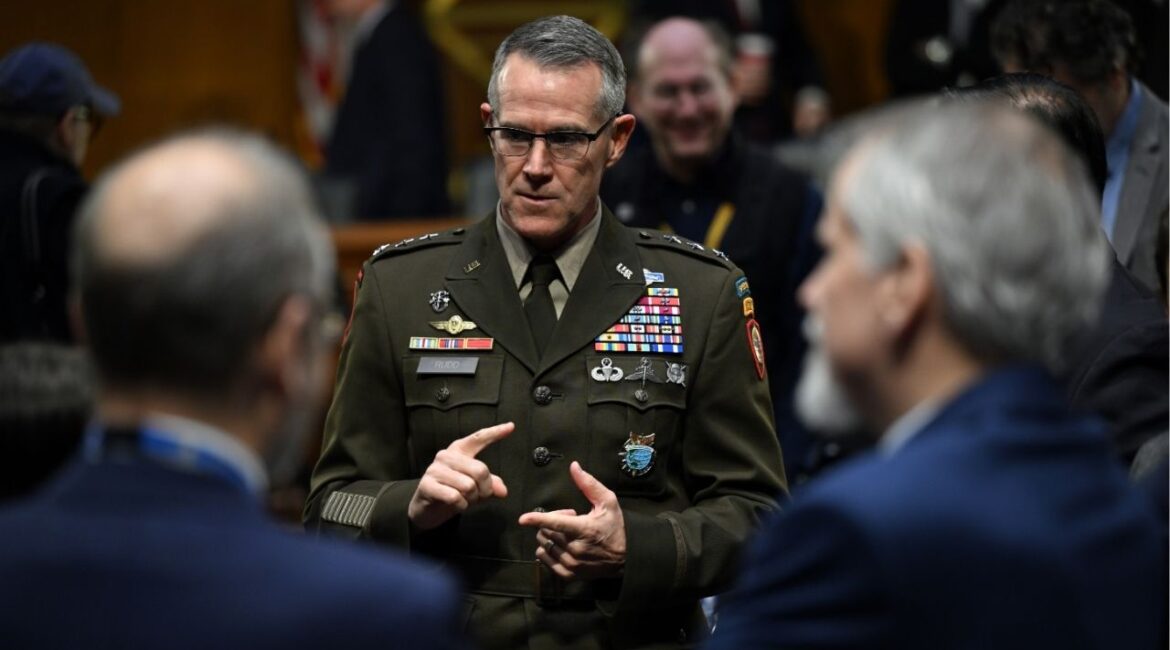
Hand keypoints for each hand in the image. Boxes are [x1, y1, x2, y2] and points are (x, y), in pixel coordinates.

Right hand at [408, 422, 512, 530]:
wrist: (426, 508)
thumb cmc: (452, 492)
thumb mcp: (474, 486)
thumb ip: (490, 484)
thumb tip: (503, 491)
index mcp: (459, 450)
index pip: (478, 438)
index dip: (495, 433)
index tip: (511, 426)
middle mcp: (446, 456)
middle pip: (480, 470)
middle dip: (485, 489)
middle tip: (479, 497)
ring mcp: (435, 469)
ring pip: (468, 485)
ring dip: (472, 499)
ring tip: (465, 500)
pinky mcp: (427, 485)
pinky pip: (455, 497)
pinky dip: (461, 506)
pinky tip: (457, 506)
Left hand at [517, 461, 625, 580]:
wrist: (626, 557)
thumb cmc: (615, 527)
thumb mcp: (607, 502)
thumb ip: (589, 484)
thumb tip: (574, 466)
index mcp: (585, 530)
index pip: (557, 524)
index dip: (538, 520)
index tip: (523, 519)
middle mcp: (576, 549)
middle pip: (547, 532)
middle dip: (553, 521)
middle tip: (569, 519)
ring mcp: (572, 564)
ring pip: (544, 545)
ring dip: (550, 536)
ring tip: (567, 534)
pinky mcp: (569, 574)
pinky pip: (545, 560)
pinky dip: (546, 551)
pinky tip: (558, 545)